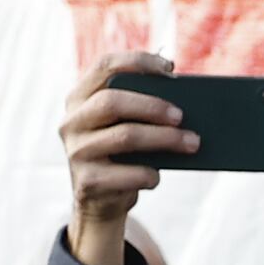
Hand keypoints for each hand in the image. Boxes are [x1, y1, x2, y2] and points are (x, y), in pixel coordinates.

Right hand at [60, 51, 192, 264]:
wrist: (101, 203)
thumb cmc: (121, 156)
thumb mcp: (123, 126)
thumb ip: (139, 108)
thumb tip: (184, 102)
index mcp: (79, 98)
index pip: (104, 66)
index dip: (138, 61)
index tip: (170, 68)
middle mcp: (71, 122)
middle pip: (112, 102)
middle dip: (152, 106)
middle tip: (182, 115)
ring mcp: (76, 152)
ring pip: (124, 137)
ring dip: (164, 139)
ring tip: (192, 142)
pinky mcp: (87, 182)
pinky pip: (128, 174)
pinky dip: (149, 174)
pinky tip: (157, 176)